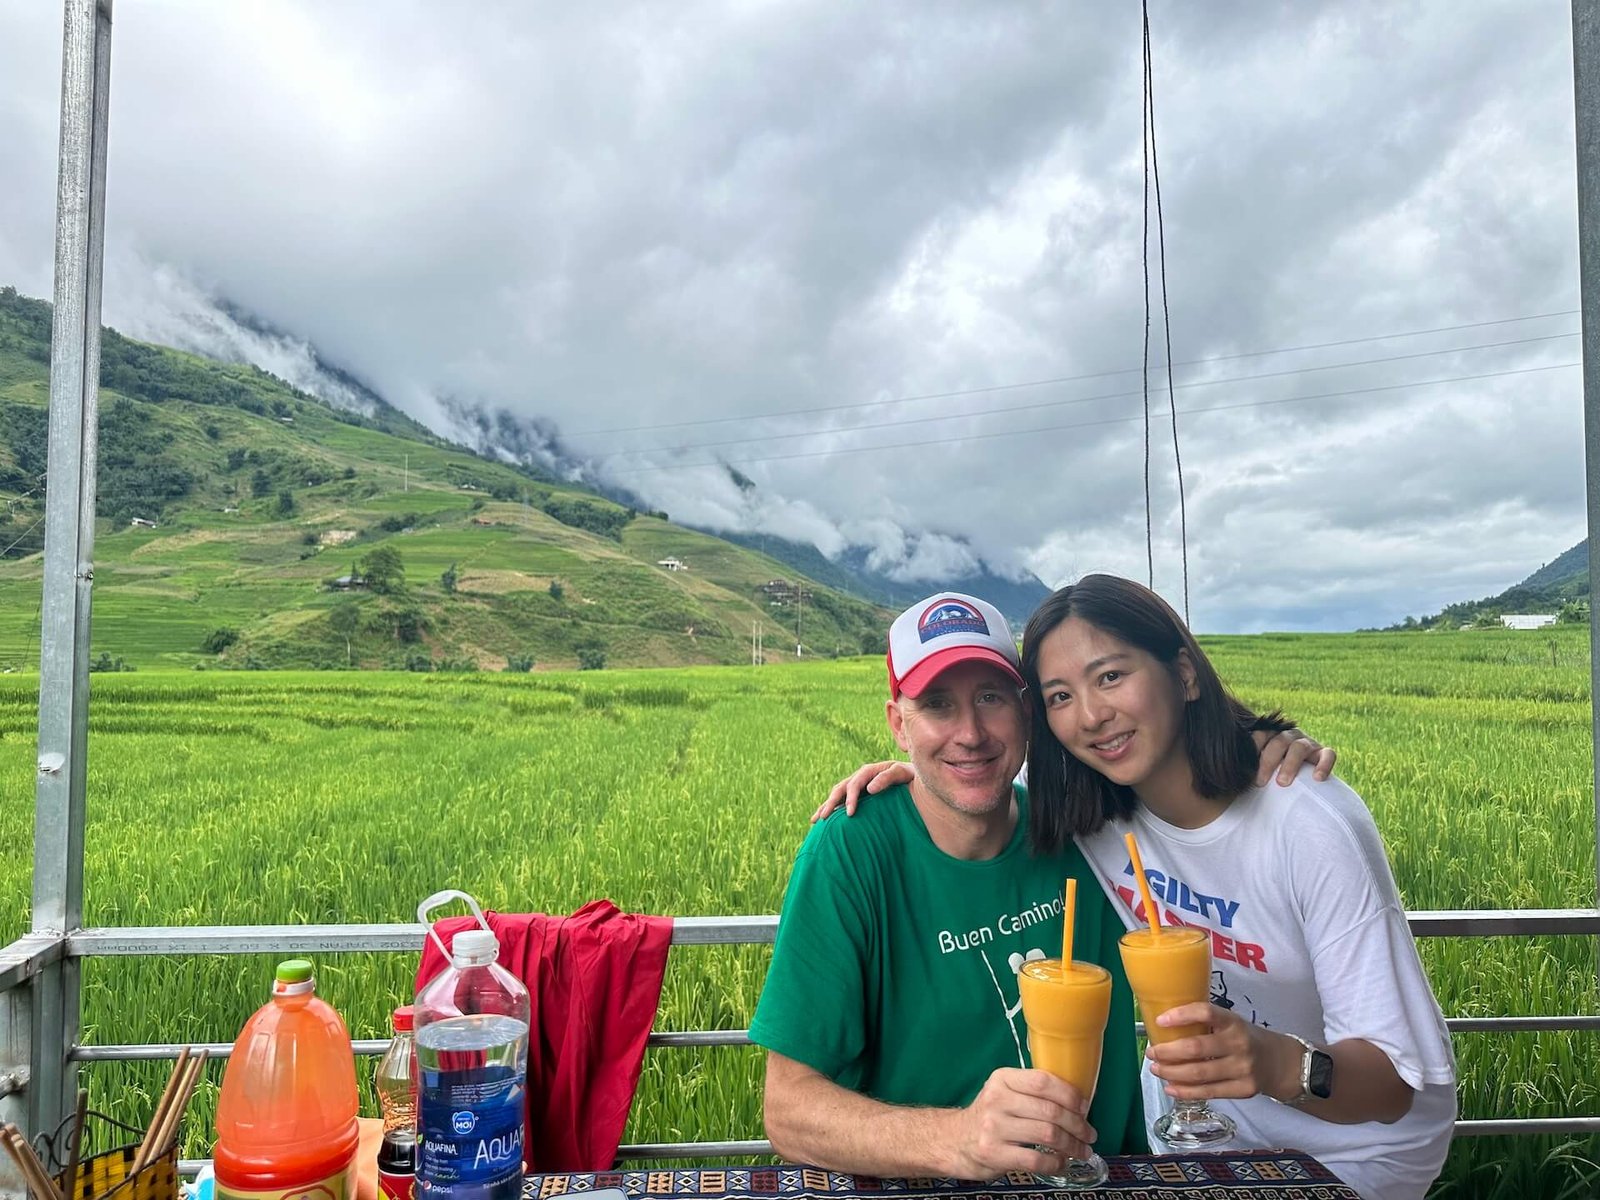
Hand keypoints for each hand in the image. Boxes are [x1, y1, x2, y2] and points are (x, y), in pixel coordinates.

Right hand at [811, 760, 912, 821]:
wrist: (912, 776)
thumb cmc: (909, 775)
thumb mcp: (901, 773)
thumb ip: (887, 778)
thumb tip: (870, 789)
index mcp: (868, 771)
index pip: (854, 785)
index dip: (850, 799)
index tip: (849, 814)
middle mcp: (859, 777)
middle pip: (839, 789)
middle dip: (830, 804)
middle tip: (823, 819)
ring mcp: (856, 785)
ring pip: (836, 795)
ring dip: (826, 806)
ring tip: (815, 820)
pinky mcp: (858, 794)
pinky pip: (841, 801)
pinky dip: (832, 809)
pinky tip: (824, 820)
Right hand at [945, 1067, 1096, 1181]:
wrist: (954, 1140)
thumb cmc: (989, 1116)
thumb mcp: (1004, 1093)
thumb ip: (1032, 1092)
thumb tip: (1077, 1102)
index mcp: (1002, 1079)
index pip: (1043, 1081)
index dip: (1070, 1094)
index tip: (1084, 1107)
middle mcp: (997, 1100)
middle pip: (1050, 1110)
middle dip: (1078, 1125)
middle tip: (1089, 1135)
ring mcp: (994, 1127)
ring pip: (1047, 1134)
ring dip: (1072, 1145)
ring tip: (1081, 1150)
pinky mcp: (994, 1153)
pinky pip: (1035, 1159)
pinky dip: (1055, 1163)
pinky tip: (1061, 1163)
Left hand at [1144, 1003, 1297, 1101]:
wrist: (1280, 1063)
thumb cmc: (1245, 1039)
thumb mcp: (1231, 1023)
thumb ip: (1206, 1024)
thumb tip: (1164, 1026)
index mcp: (1233, 1022)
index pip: (1206, 1013)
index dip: (1182, 1015)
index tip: (1160, 1020)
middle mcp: (1239, 1044)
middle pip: (1196, 1048)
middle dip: (1168, 1051)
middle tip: (1151, 1052)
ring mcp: (1242, 1069)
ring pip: (1199, 1073)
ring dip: (1172, 1072)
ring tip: (1156, 1069)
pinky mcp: (1243, 1090)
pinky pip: (1208, 1092)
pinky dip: (1185, 1091)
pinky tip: (1171, 1087)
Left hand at [1251, 727, 1334, 786]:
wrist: (1303, 782)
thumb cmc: (1273, 775)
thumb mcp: (1260, 768)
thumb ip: (1247, 765)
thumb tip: (1225, 773)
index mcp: (1272, 736)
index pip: (1261, 735)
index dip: (1253, 748)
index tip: (1245, 766)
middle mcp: (1290, 736)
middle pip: (1279, 742)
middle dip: (1268, 762)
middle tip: (1261, 782)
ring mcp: (1309, 743)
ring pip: (1300, 747)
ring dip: (1290, 764)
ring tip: (1283, 783)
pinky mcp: (1324, 753)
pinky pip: (1328, 755)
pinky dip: (1323, 765)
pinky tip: (1318, 778)